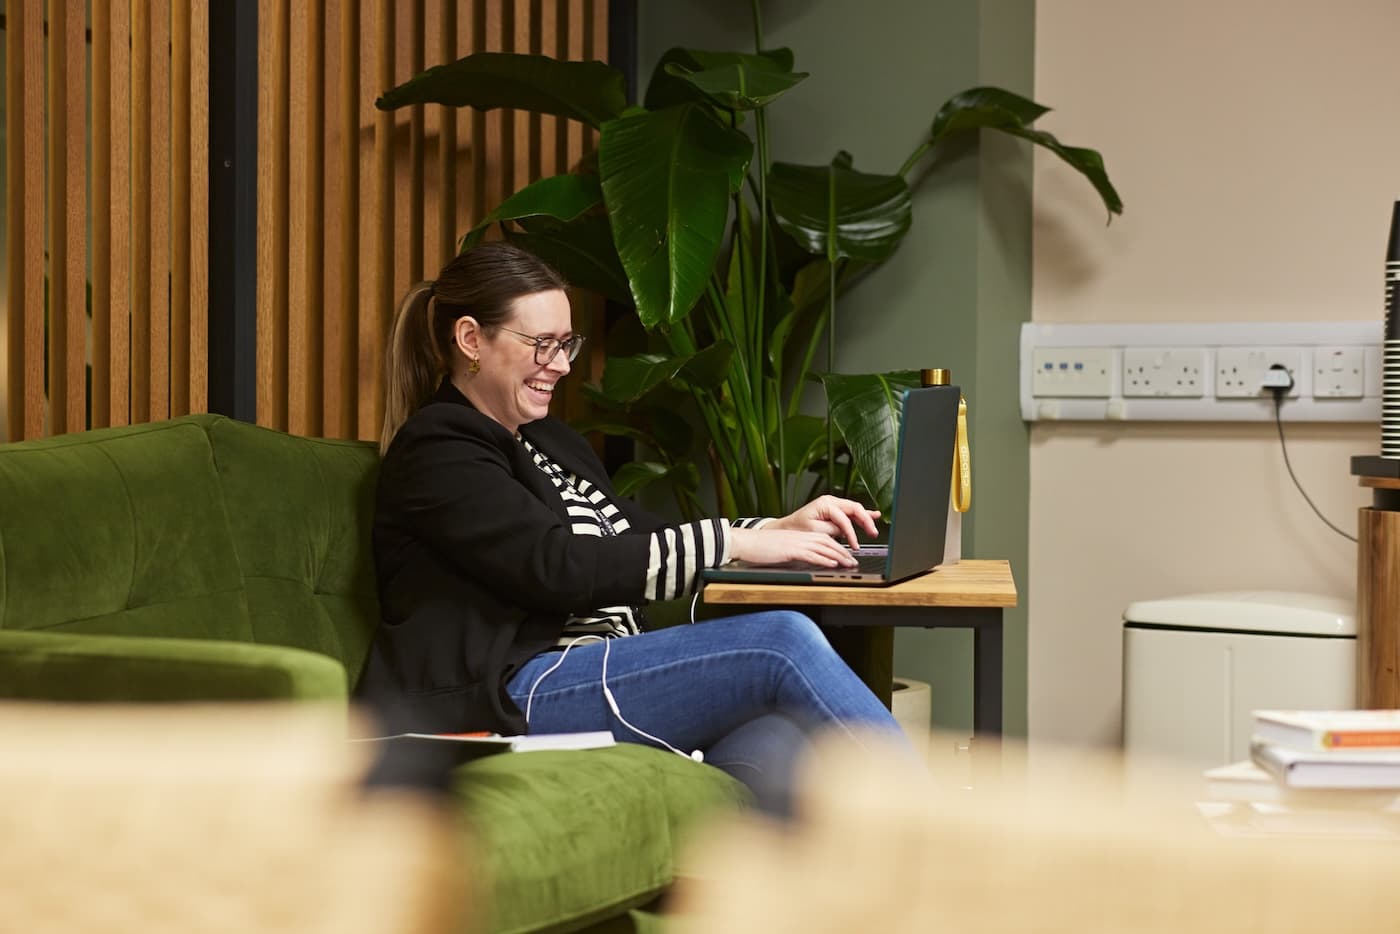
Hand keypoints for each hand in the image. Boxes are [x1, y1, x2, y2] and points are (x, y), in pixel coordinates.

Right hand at [729, 527, 859, 567]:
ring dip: (839, 556)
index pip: (824, 540)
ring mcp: (796, 543)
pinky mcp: (791, 550)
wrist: (746, 542)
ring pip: (823, 548)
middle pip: (828, 542)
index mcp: (799, 536)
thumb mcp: (781, 549)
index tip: (847, 556)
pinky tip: (833, 564)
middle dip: (843, 552)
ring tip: (849, 564)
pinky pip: (811, 555)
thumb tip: (804, 560)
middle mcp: (800, 537)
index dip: (838, 548)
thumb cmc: (760, 547)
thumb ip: (794, 552)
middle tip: (854, 562)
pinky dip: (824, 559)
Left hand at [767, 495, 880, 549]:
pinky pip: (851, 511)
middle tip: (873, 533)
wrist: (788, 526)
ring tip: (874, 529)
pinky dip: (862, 515)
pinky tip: (873, 515)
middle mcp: (830, 500)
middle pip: (854, 508)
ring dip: (866, 518)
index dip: (852, 533)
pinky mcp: (834, 509)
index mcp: (825, 504)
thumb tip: (844, 531)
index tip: (855, 546)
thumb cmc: (798, 528)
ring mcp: (833, 503)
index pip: (844, 519)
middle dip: (866, 521)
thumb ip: (831, 529)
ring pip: (855, 509)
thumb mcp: (814, 531)